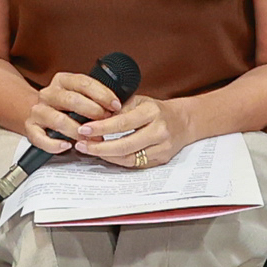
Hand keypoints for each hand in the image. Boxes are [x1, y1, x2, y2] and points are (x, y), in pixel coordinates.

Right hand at [21, 68, 125, 154]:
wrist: (38, 112)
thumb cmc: (66, 107)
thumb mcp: (81, 95)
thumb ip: (96, 98)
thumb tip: (118, 106)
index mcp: (62, 81)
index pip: (83, 83)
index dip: (102, 94)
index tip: (115, 105)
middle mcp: (48, 93)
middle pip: (71, 100)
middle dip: (92, 112)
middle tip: (106, 122)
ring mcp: (38, 111)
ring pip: (58, 120)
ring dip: (78, 130)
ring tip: (91, 138)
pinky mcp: (30, 128)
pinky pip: (41, 138)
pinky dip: (55, 144)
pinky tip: (67, 146)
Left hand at [72, 92, 193, 168]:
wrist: (183, 121)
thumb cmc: (157, 110)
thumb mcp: (139, 101)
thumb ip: (119, 109)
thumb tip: (95, 118)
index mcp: (152, 112)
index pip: (122, 123)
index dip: (101, 128)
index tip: (84, 129)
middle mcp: (159, 131)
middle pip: (124, 146)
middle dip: (99, 148)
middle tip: (82, 144)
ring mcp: (162, 148)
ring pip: (128, 159)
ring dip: (106, 156)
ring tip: (90, 149)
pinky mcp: (161, 160)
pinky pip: (135, 164)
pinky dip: (117, 160)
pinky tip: (105, 154)